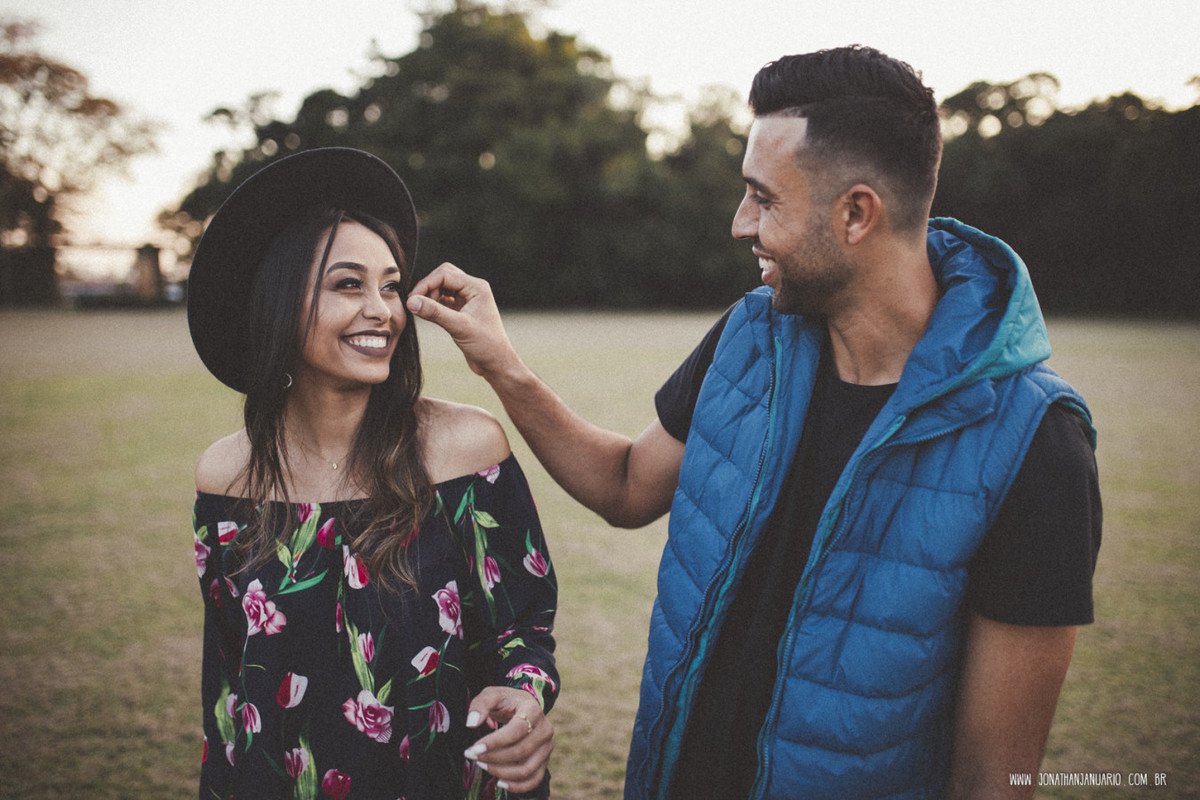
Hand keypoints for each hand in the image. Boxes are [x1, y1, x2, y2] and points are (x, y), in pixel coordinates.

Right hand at [407, 263, 519, 379]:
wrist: (496, 363)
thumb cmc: (485, 345)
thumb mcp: (459, 327)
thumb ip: (435, 312)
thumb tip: (411, 302)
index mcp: (476, 287)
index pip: (445, 274)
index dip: (426, 284)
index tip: (412, 299)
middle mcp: (472, 289)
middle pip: (443, 276)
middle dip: (428, 287)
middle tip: (416, 303)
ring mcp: (467, 299)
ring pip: (442, 286)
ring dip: (430, 295)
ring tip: (422, 310)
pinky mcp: (461, 310)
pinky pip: (443, 299)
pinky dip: (433, 303)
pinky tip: (428, 314)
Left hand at [463, 686, 552, 793]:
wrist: (523, 708)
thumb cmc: (505, 701)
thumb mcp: (492, 694)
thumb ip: (480, 705)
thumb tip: (471, 723)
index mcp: (534, 710)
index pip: (516, 730)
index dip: (495, 742)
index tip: (474, 748)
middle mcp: (545, 729)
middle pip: (520, 752)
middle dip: (492, 758)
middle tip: (471, 755)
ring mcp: (547, 747)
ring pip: (526, 769)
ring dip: (500, 772)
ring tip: (481, 764)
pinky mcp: (545, 761)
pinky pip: (534, 780)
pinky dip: (517, 786)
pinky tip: (499, 782)